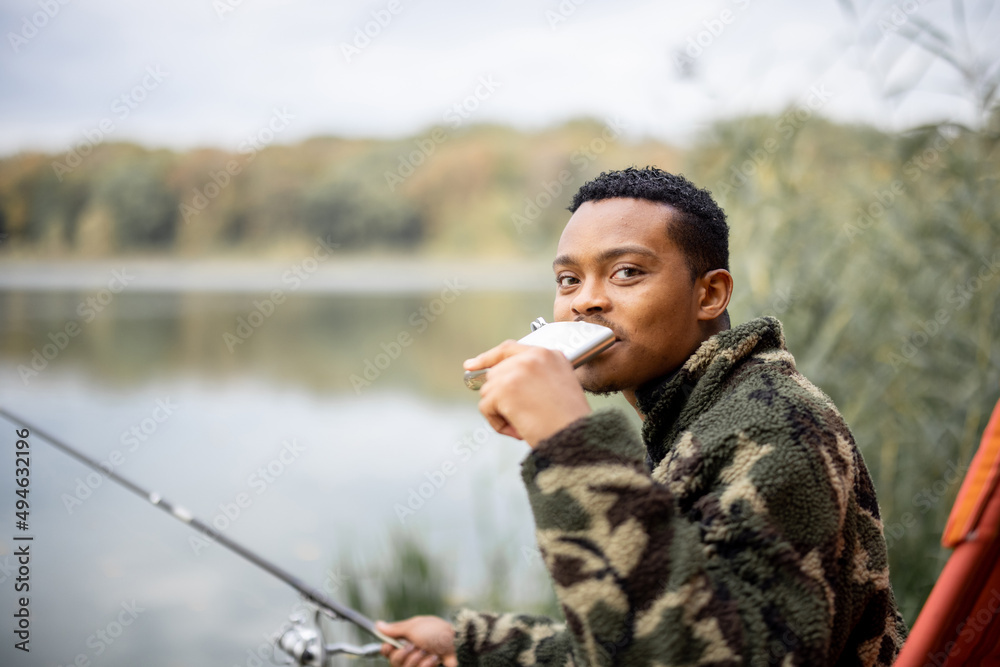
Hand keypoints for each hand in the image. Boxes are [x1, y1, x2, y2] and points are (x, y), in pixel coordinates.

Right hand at [377, 617, 456, 666]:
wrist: (457, 645)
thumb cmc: (437, 633)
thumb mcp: (414, 627)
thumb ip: (395, 630)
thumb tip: (377, 625)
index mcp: (407, 639)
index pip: (388, 650)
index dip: (386, 650)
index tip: (388, 647)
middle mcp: (412, 652)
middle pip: (394, 661)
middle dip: (403, 654)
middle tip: (414, 646)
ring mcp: (419, 663)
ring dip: (417, 659)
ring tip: (429, 653)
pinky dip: (426, 665)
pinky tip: (435, 659)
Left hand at [463, 340, 590, 446]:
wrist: (577, 438)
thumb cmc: (570, 422)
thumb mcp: (559, 387)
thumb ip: (534, 376)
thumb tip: (503, 381)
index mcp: (549, 354)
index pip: (509, 349)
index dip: (488, 357)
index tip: (471, 364)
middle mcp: (532, 357)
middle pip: (496, 374)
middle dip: (501, 398)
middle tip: (522, 417)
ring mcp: (517, 370)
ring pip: (489, 391)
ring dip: (501, 412)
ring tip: (525, 424)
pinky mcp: (504, 388)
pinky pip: (486, 407)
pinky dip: (497, 423)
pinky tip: (518, 429)